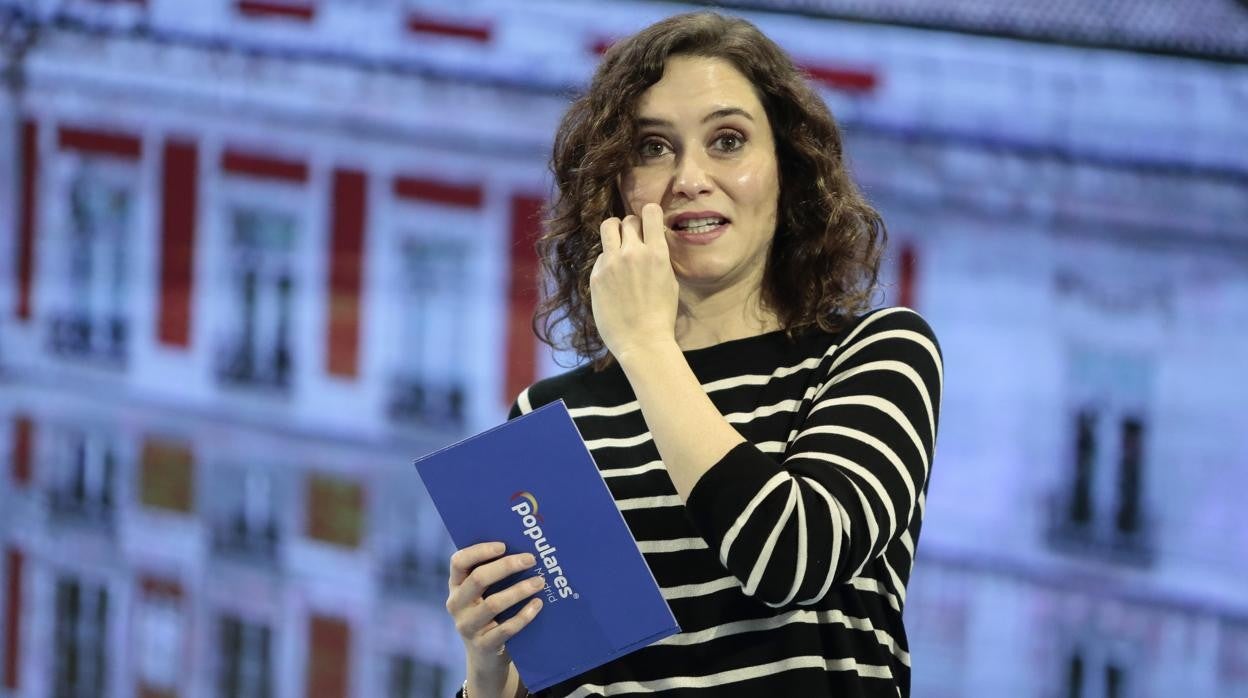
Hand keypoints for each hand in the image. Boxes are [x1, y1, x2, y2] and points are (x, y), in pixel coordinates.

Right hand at [446, 542, 544, 674]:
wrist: (485, 657)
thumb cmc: (489, 614)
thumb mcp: (482, 595)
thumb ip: (493, 575)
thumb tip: (522, 550)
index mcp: (455, 586)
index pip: (459, 562)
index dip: (480, 551)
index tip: (504, 546)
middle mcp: (456, 605)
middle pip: (478, 579)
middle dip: (507, 566)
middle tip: (531, 560)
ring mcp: (467, 627)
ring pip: (493, 604)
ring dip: (519, 590)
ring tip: (540, 582)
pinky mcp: (483, 645)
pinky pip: (506, 628)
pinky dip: (524, 615)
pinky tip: (537, 604)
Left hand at [591, 202, 679, 357]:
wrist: (642, 341)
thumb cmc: (661, 315)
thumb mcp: (670, 281)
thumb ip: (658, 258)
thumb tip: (651, 243)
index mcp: (656, 253)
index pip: (650, 211)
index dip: (649, 214)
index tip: (649, 222)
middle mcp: (632, 253)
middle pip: (627, 220)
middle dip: (631, 227)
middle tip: (633, 240)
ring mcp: (611, 263)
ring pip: (608, 228)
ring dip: (614, 232)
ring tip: (618, 246)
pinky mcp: (596, 275)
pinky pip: (601, 256)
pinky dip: (607, 261)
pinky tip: (613, 280)